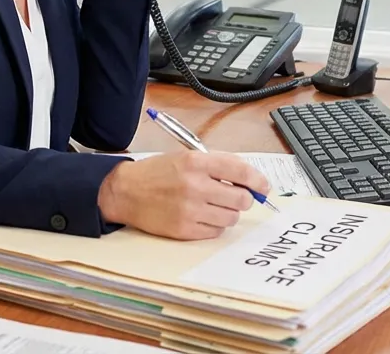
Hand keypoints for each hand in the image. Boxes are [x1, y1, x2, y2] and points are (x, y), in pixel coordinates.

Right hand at [96, 151, 270, 239]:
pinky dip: (214, 225)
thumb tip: (249, 180)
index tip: (264, 186)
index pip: (240, 171)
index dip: (257, 180)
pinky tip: (202, 216)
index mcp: (196, 163)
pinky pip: (215, 232)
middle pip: (241, 199)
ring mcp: (190, 210)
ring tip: (214, 206)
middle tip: (235, 197)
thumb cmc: (158, 173)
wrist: (125, 192)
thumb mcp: (186, 157)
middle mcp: (195, 185)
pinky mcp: (184, 230)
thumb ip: (217, 165)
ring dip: (228, 213)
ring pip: (231, 217)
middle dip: (243, 199)